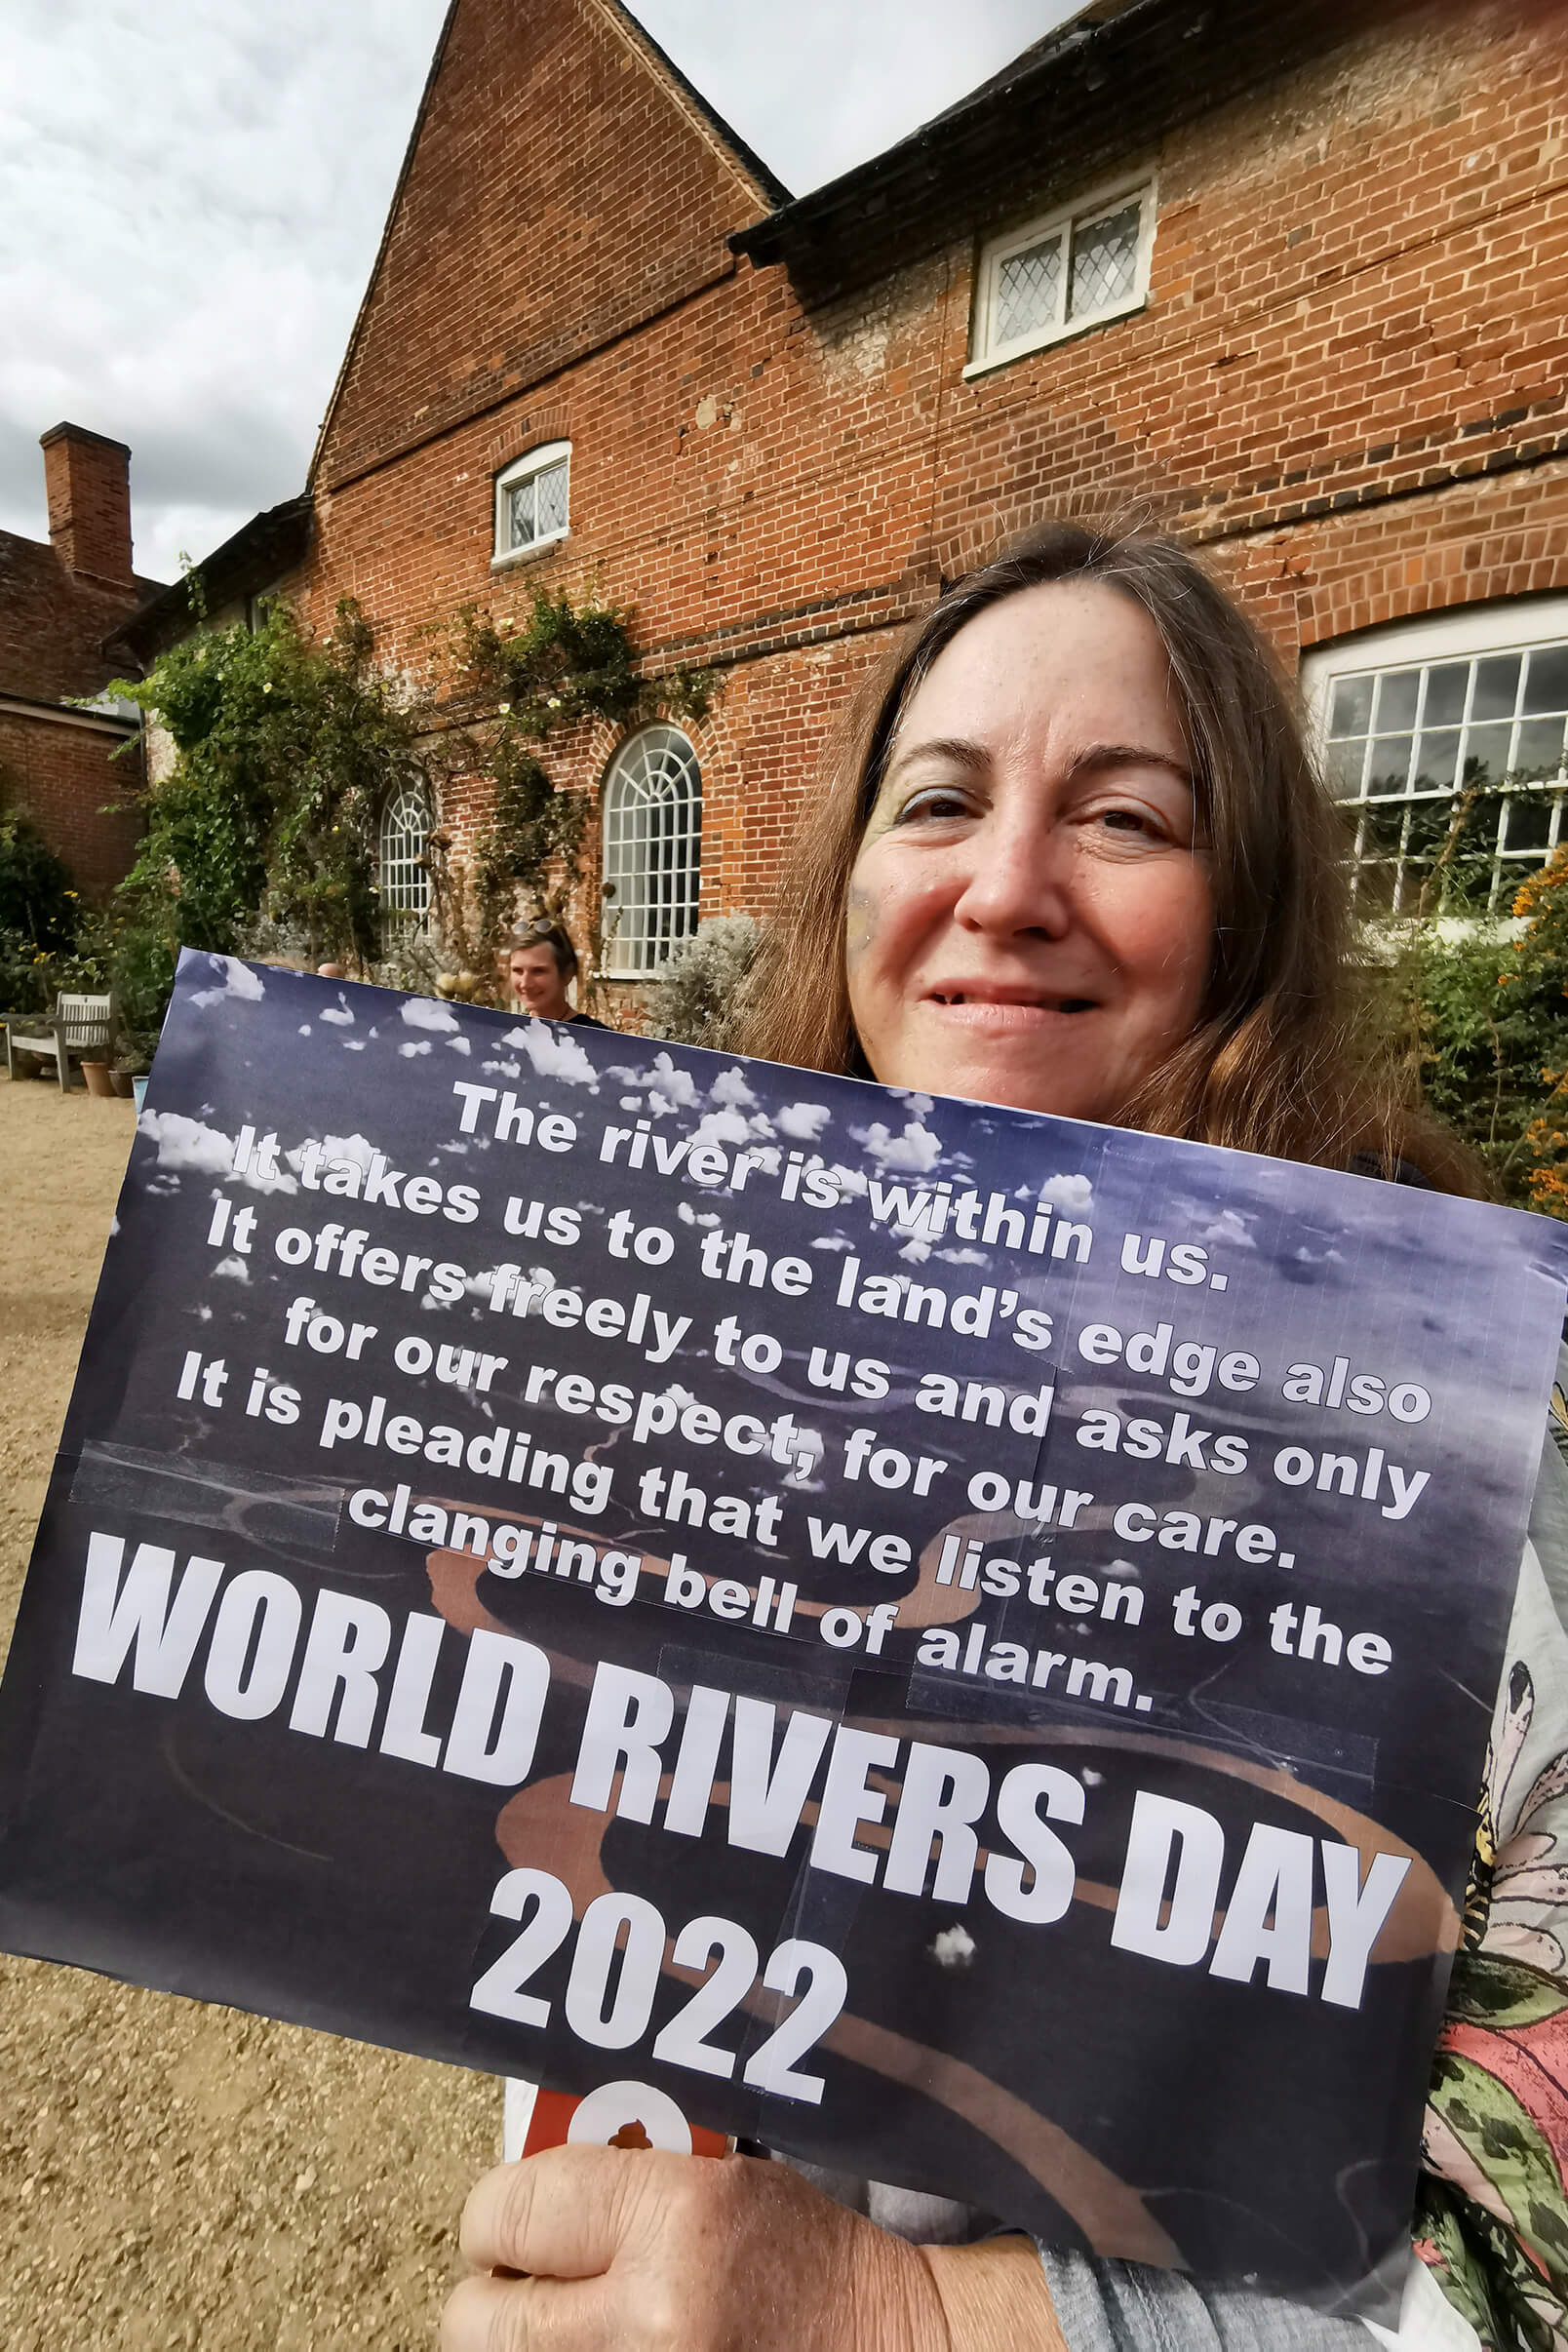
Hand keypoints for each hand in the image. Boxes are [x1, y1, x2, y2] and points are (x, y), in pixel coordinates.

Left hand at [441, 2144, 953, 2351]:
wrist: (887, 2350)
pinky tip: (608, 2351)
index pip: (507, 2211)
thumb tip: (514, 2205)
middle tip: (527, 2286)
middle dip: (493, 2298)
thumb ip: (613, 2185)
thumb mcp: (716, 2180)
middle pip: (476, 2321)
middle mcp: (647, 2317)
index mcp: (669, 2220)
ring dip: (528, 2344)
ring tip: (570, 2324)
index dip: (498, 2216)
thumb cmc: (804, 2259)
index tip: (512, 2224)